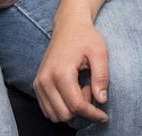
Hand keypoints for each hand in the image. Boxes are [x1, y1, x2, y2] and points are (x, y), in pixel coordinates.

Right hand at [33, 0, 109, 123]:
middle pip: (65, 113)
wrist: (69, 25)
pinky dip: (62, 106)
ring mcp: (38, 84)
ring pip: (55, 114)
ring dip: (72, 108)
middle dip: (82, 108)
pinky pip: (48, 108)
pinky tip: (73, 90)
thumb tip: (102, 100)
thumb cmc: (86, 37)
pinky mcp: (37, 85)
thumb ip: (102, 76)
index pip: (76, 106)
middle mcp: (45, 81)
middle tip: (92, 89)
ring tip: (83, 87)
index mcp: (61, 73)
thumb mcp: (100, 52)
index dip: (92, 114)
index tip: (104, 117)